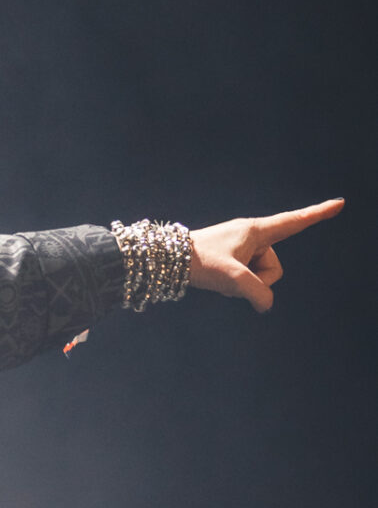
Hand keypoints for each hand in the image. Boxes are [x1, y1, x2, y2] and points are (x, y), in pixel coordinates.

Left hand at [189, 198, 343, 310]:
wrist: (167, 259)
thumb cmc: (199, 262)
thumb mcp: (232, 278)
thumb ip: (257, 292)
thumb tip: (266, 304)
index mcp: (256, 230)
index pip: (294, 222)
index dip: (318, 214)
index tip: (339, 203)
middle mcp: (252, 236)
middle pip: (274, 268)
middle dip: (257, 281)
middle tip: (230, 278)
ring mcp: (242, 247)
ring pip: (259, 276)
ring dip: (243, 284)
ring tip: (220, 278)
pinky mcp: (232, 258)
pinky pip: (246, 278)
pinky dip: (235, 285)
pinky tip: (217, 281)